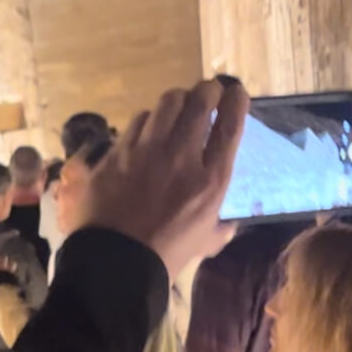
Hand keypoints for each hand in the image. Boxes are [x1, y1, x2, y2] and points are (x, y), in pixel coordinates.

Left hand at [77, 79, 248, 278]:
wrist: (115, 261)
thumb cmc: (166, 255)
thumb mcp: (205, 242)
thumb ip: (220, 227)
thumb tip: (229, 225)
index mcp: (211, 180)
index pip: (230, 125)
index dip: (236, 102)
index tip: (236, 93)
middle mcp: (182, 155)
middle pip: (199, 102)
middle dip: (208, 89)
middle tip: (208, 90)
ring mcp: (146, 150)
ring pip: (167, 102)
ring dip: (178, 100)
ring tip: (179, 106)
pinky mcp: (118, 151)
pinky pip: (137, 121)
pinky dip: (148, 120)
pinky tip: (148, 127)